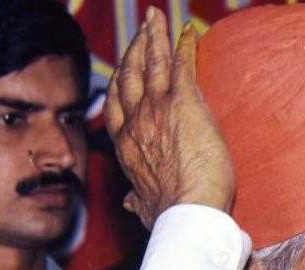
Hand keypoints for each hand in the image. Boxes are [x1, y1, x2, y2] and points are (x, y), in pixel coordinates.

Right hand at [105, 7, 233, 229]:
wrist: (186, 212)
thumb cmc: (169, 215)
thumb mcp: (144, 207)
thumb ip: (137, 200)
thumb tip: (130, 202)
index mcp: (125, 145)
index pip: (117, 105)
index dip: (120, 83)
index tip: (124, 69)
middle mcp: (135, 122)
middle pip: (128, 77)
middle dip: (134, 50)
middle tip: (141, 32)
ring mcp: (156, 109)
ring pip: (151, 64)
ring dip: (153, 38)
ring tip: (156, 20)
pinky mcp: (183, 103)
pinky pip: (182, 65)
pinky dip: (183, 45)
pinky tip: (188, 31)